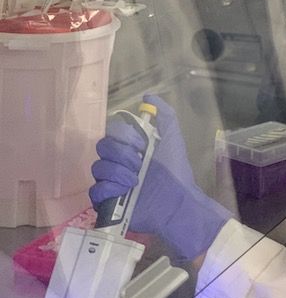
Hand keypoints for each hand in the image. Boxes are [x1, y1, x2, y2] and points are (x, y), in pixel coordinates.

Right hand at [90, 94, 230, 260]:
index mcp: (131, 147)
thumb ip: (165, 114)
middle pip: (102, 147)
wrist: (177, 201)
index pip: (112, 131)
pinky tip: (124, 192)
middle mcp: (118, 161)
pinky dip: (109, 189)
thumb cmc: (176, 170)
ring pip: (98, 168)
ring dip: (118, 172)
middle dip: (122, 155)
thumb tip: (147, 96)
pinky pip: (95, 190)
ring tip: (136, 181)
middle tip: (140, 164)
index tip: (140, 144)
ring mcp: (111, 181)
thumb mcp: (172, 138)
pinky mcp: (107, 200)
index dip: (123, 136)